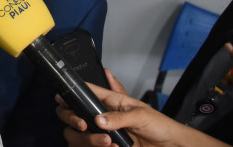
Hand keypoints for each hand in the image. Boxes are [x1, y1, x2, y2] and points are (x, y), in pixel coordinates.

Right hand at [56, 69, 229, 146]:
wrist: (170, 146)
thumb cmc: (159, 125)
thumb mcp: (141, 115)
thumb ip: (119, 117)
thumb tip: (99, 120)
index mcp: (110, 100)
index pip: (85, 91)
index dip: (71, 94)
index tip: (63, 101)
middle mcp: (101, 115)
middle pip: (72, 114)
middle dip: (72, 119)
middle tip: (84, 125)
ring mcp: (101, 132)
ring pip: (77, 134)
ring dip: (88, 139)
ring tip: (107, 142)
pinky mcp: (104, 146)